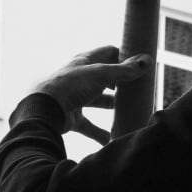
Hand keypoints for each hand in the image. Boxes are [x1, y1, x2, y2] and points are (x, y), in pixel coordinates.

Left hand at [32, 45, 149, 136]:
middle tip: (140, 88)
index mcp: (85, 61)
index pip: (109, 53)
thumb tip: (146, 61)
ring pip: (99, 101)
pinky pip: (90, 126)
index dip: (124, 56)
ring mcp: (76, 98)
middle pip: (105, 78)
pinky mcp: (73, 117)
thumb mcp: (101, 74)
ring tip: (131, 111)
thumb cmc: (71, 85)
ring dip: (112, 106)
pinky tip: (113, 138)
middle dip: (121, 83)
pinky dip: (101, 133)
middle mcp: (81, 77)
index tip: (141, 63)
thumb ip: (124, 70)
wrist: (45, 108)